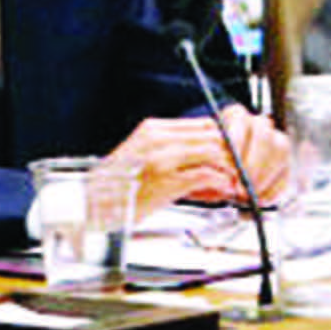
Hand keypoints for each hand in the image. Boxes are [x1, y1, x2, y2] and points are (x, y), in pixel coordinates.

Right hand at [107, 110, 278, 215]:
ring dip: (230, 169)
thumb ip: (179, 153)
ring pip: (214, 151)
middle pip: (213, 135)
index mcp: (154, 130)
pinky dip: (220, 183)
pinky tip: (222, 192)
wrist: (89, 206)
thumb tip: (215, 161)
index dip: (225, 139)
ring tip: (233, 183)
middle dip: (233, 154)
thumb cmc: (118, 187)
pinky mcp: (165, 181)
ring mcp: (161, 159)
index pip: (204, 124)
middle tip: (240, 171)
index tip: (234, 154)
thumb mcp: (147, 158)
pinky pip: (205, 174)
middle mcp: (158, 139)